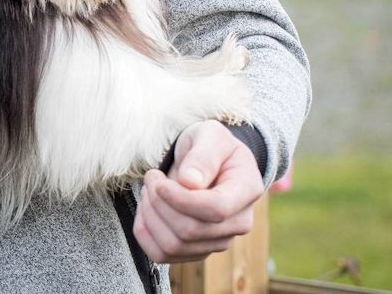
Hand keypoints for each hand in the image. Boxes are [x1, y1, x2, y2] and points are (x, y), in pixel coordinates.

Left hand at [133, 120, 264, 262]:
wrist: (209, 161)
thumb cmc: (210, 145)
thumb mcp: (210, 136)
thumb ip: (203, 155)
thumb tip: (190, 182)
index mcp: (246, 190)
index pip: (216, 209)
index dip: (180, 199)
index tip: (158, 181)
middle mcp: (237, 223)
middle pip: (190, 231)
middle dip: (159, 203)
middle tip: (151, 178)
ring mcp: (217, 241)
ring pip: (173, 246)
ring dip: (150, 216)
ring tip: (149, 191)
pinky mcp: (196, 250)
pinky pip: (163, 255)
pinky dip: (145, 233)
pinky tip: (145, 210)